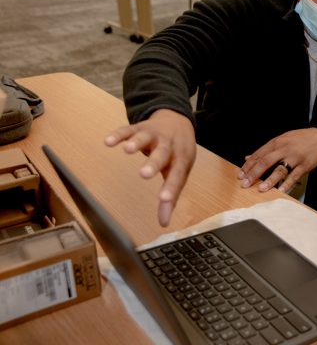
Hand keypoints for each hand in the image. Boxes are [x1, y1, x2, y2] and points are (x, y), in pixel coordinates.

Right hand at [104, 109, 195, 226]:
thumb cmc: (178, 153)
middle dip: (154, 163)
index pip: (177, 174)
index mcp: (180, 159)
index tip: (163, 200)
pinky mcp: (140, 127)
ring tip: (127, 150)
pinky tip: (108, 142)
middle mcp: (169, 145)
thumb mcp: (179, 172)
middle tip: (144, 174)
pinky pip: (128, 129)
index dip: (171, 187)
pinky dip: (119, 134)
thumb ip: (171, 197)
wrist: (178, 121)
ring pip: (146, 137)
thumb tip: (164, 223)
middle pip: (163, 153)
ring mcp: (154, 134)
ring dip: (137, 142)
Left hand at [238, 128, 316, 193]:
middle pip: (266, 162)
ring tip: (261, 188)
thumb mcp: (281, 140)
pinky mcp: (305, 165)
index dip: (248, 166)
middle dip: (254, 174)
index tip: (240, 175)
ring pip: (280, 169)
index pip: (259, 154)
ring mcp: (295, 157)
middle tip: (245, 183)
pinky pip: (295, 175)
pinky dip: (288, 183)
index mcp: (277, 142)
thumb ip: (265, 150)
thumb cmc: (299, 140)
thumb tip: (248, 158)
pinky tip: (281, 190)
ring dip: (269, 180)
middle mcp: (284, 149)